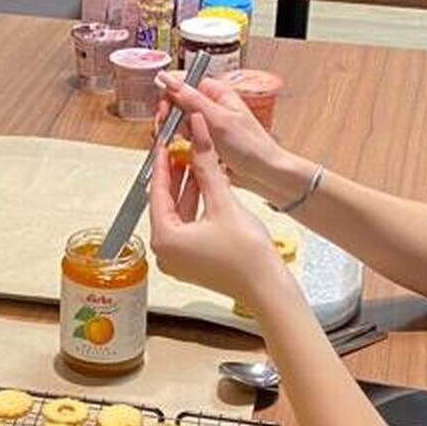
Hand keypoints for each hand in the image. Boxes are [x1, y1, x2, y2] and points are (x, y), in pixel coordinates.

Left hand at [148, 113, 285, 307]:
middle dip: (176, 175)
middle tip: (182, 150)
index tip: (165, 145)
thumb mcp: (223, 202)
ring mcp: (179, 259)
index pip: (157, 191)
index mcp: (165, 239)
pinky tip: (206, 189)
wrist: (269, 288)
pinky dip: (196, 208)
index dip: (162, 164)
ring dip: (188, 190)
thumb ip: (207, 166)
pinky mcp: (193, 262)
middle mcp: (166, 252)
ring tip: (196, 163)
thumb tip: (198, 137)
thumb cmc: (247, 257)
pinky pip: (188, 228)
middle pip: (166, 204)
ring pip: (178, 215)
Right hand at [156, 72, 302, 199]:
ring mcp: (209, 123)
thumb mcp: (217, 119)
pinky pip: (187, 137)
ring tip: (182, 143)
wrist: (264, 173)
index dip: (170, 96)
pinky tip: (185, 151)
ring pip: (180, 121)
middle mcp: (212, 105)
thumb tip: (167, 79)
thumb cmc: (250, 146)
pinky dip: (183, 143)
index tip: (164, 110)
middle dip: (171, 116)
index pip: (184, 84)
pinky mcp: (207, 140)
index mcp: (217, 92)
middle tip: (169, 130)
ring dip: (176, 132)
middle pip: (179, 102)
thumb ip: (190, 99)